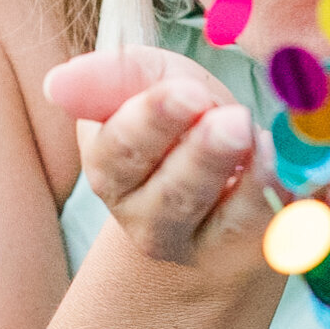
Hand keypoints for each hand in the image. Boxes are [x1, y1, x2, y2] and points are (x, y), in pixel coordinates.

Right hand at [44, 46, 280, 274]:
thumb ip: (117, 76)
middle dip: (199, 153)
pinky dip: (266, 188)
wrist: (226, 192)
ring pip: (212, 217)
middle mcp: (142, 215)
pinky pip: (252, 225)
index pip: (120, 149)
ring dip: (233, 172)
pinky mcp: (241, 252)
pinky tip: (273, 154)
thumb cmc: (185, 126)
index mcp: (109, 165)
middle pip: (167, 191)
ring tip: (250, 131)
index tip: (189, 93)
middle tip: (232, 121)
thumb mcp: (156, 84)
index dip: (153, 119)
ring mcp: (191, 242)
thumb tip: (56, 84)